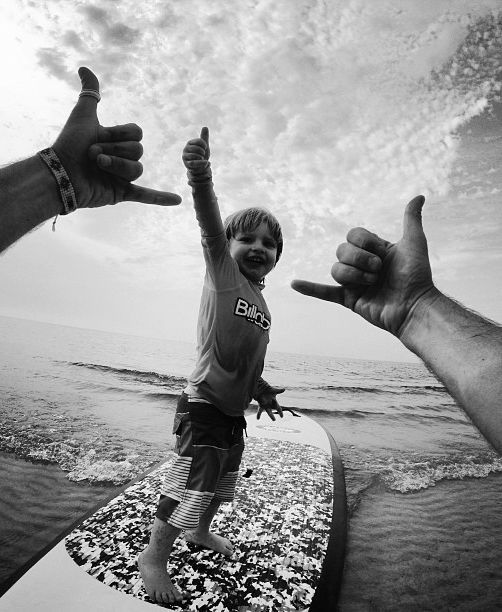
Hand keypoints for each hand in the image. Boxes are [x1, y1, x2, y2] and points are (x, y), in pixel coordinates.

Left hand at [52, 67, 181, 208]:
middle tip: (93, 155)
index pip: (136, 133)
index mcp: (114, 140)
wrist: (60, 173)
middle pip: (138, 150)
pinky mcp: (121, 194)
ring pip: (137, 169)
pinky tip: (177, 200)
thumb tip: (84, 68)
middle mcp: (119, 158)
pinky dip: (161, 198)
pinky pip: (145, 195)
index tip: (96, 137)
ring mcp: (121, 177)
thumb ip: (90, 93)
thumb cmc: (69, 144)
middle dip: (114, 151)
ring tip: (99, 167)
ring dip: (117, 166)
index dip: (119, 134)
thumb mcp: (82, 115)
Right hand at [182, 127, 211, 179]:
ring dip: (201, 158)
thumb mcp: (204, 146)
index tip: (205, 148)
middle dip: (203, 152)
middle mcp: (186, 149)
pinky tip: (205, 162)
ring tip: (202, 159)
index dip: (204, 145)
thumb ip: (204, 137)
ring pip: (195, 155)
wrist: (200, 167)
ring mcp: (185, 157)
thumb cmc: (201, 155)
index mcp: (190, 143)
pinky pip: (194, 163)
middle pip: (197, 148)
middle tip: (203, 154)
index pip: (198, 141)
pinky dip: (201, 163)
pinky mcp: (187, 164)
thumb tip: (205, 127)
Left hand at [256, 387, 284, 420]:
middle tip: (274, 420)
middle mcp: (268, 405)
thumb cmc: (268, 389)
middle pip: (270, 412)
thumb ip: (278, 391)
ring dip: (260, 414)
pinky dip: (258, 413)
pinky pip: (259, 409)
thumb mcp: (273, 390)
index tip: (282, 416)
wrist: (261, 387)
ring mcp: (263, 404)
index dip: (280, 412)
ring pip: (261, 411)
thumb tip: (284, 389)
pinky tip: (257, 418)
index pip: (278, 408)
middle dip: (271, 416)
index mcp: (273, 402)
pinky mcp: (259, 403)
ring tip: (258, 419)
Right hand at [291, 195, 435, 336]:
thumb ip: (411, 219)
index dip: (365, 242)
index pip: (354, 236)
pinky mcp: (349, 299)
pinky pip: (324, 292)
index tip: (383, 253)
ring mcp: (354, 283)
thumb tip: (419, 196)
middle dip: (360, 259)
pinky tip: (294, 283)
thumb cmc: (417, 275)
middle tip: (379, 270)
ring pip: (336, 269)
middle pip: (342, 251)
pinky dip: (309, 288)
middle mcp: (361, 265)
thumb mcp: (414, 242)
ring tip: (372, 283)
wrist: (414, 306)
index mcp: (373, 250)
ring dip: (354, 275)